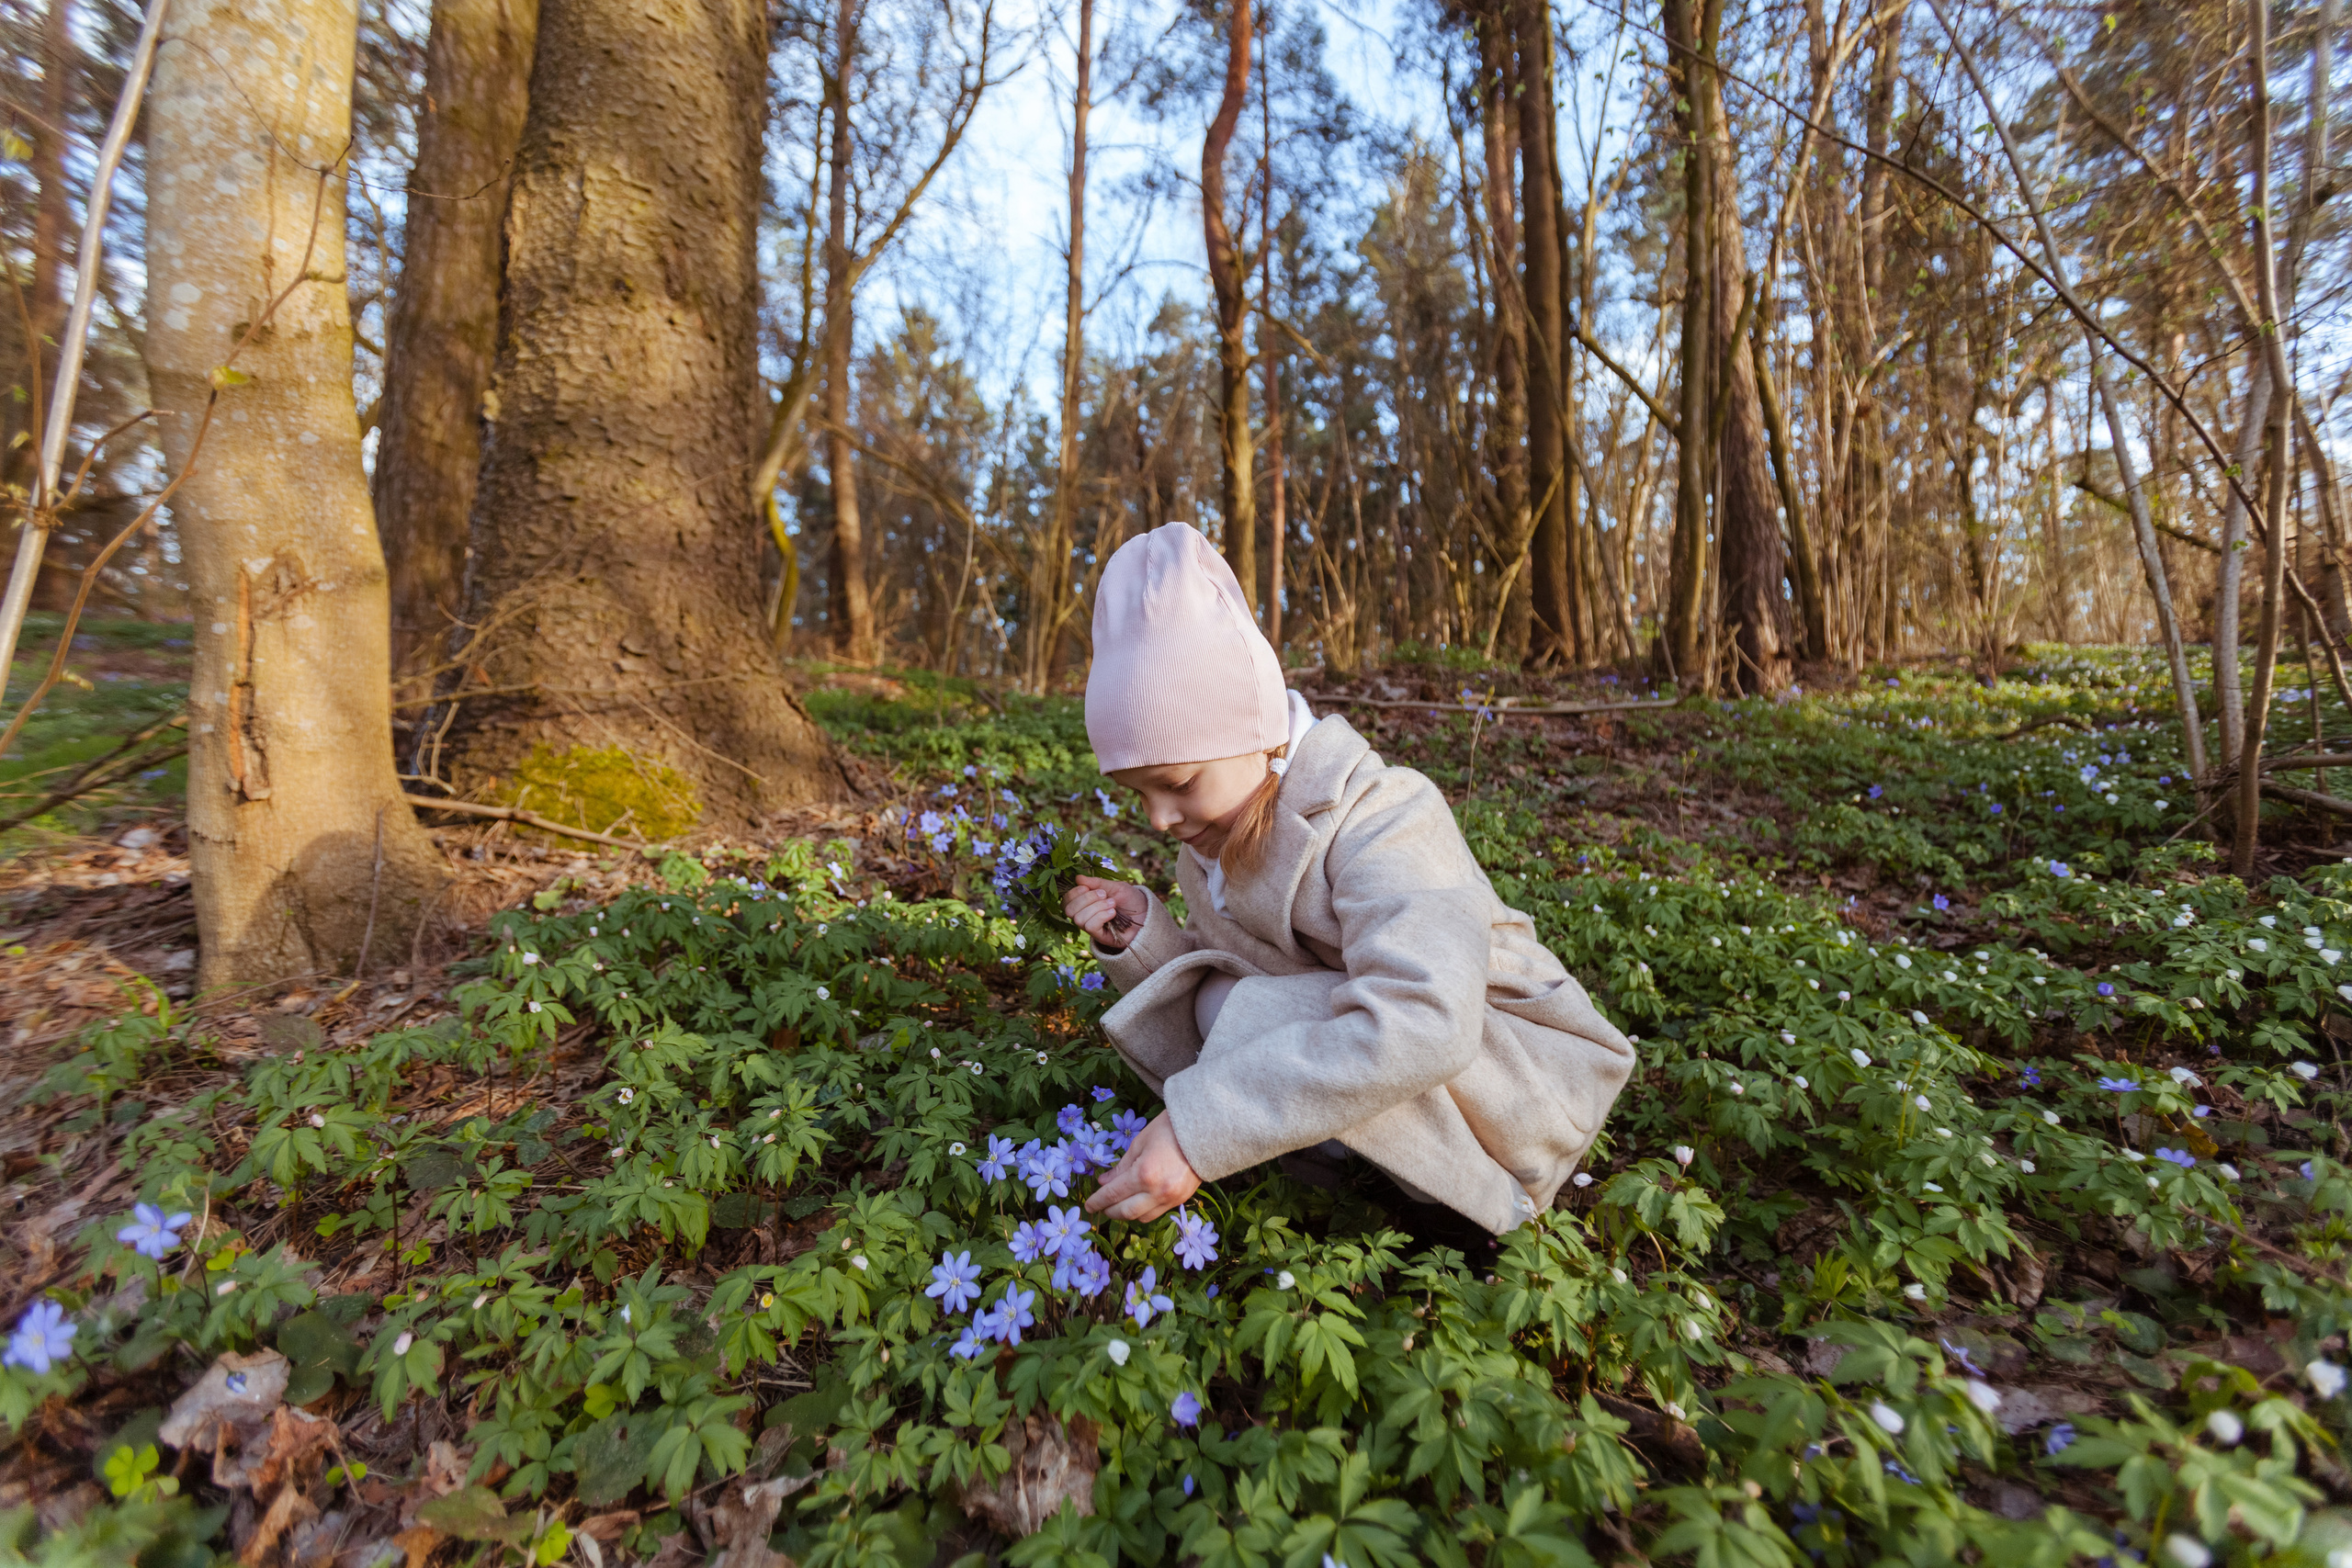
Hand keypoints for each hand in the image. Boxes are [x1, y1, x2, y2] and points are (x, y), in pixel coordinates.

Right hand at [1066, 875, 1146, 951]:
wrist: (1147, 915)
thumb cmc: (1131, 900)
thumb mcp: (1115, 887)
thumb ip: (1097, 883)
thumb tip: (1078, 878)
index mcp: (1086, 902)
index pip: (1066, 900)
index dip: (1074, 892)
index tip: (1088, 887)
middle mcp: (1086, 915)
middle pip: (1068, 910)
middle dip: (1086, 899)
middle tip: (1104, 895)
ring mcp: (1092, 927)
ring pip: (1079, 919)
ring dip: (1097, 908)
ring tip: (1113, 904)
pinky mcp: (1100, 936)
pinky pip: (1090, 927)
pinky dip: (1101, 916)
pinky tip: (1113, 913)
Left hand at [1085, 1112, 1199, 1222]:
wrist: (1204, 1131)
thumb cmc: (1168, 1130)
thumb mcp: (1139, 1144)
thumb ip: (1121, 1167)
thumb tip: (1104, 1183)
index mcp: (1144, 1174)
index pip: (1113, 1195)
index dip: (1098, 1201)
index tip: (1088, 1205)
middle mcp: (1157, 1191)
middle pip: (1126, 1212)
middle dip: (1110, 1211)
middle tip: (1101, 1206)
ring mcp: (1171, 1198)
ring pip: (1142, 1218)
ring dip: (1127, 1214)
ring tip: (1118, 1205)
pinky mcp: (1182, 1200)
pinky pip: (1157, 1213)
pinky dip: (1144, 1211)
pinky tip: (1138, 1202)